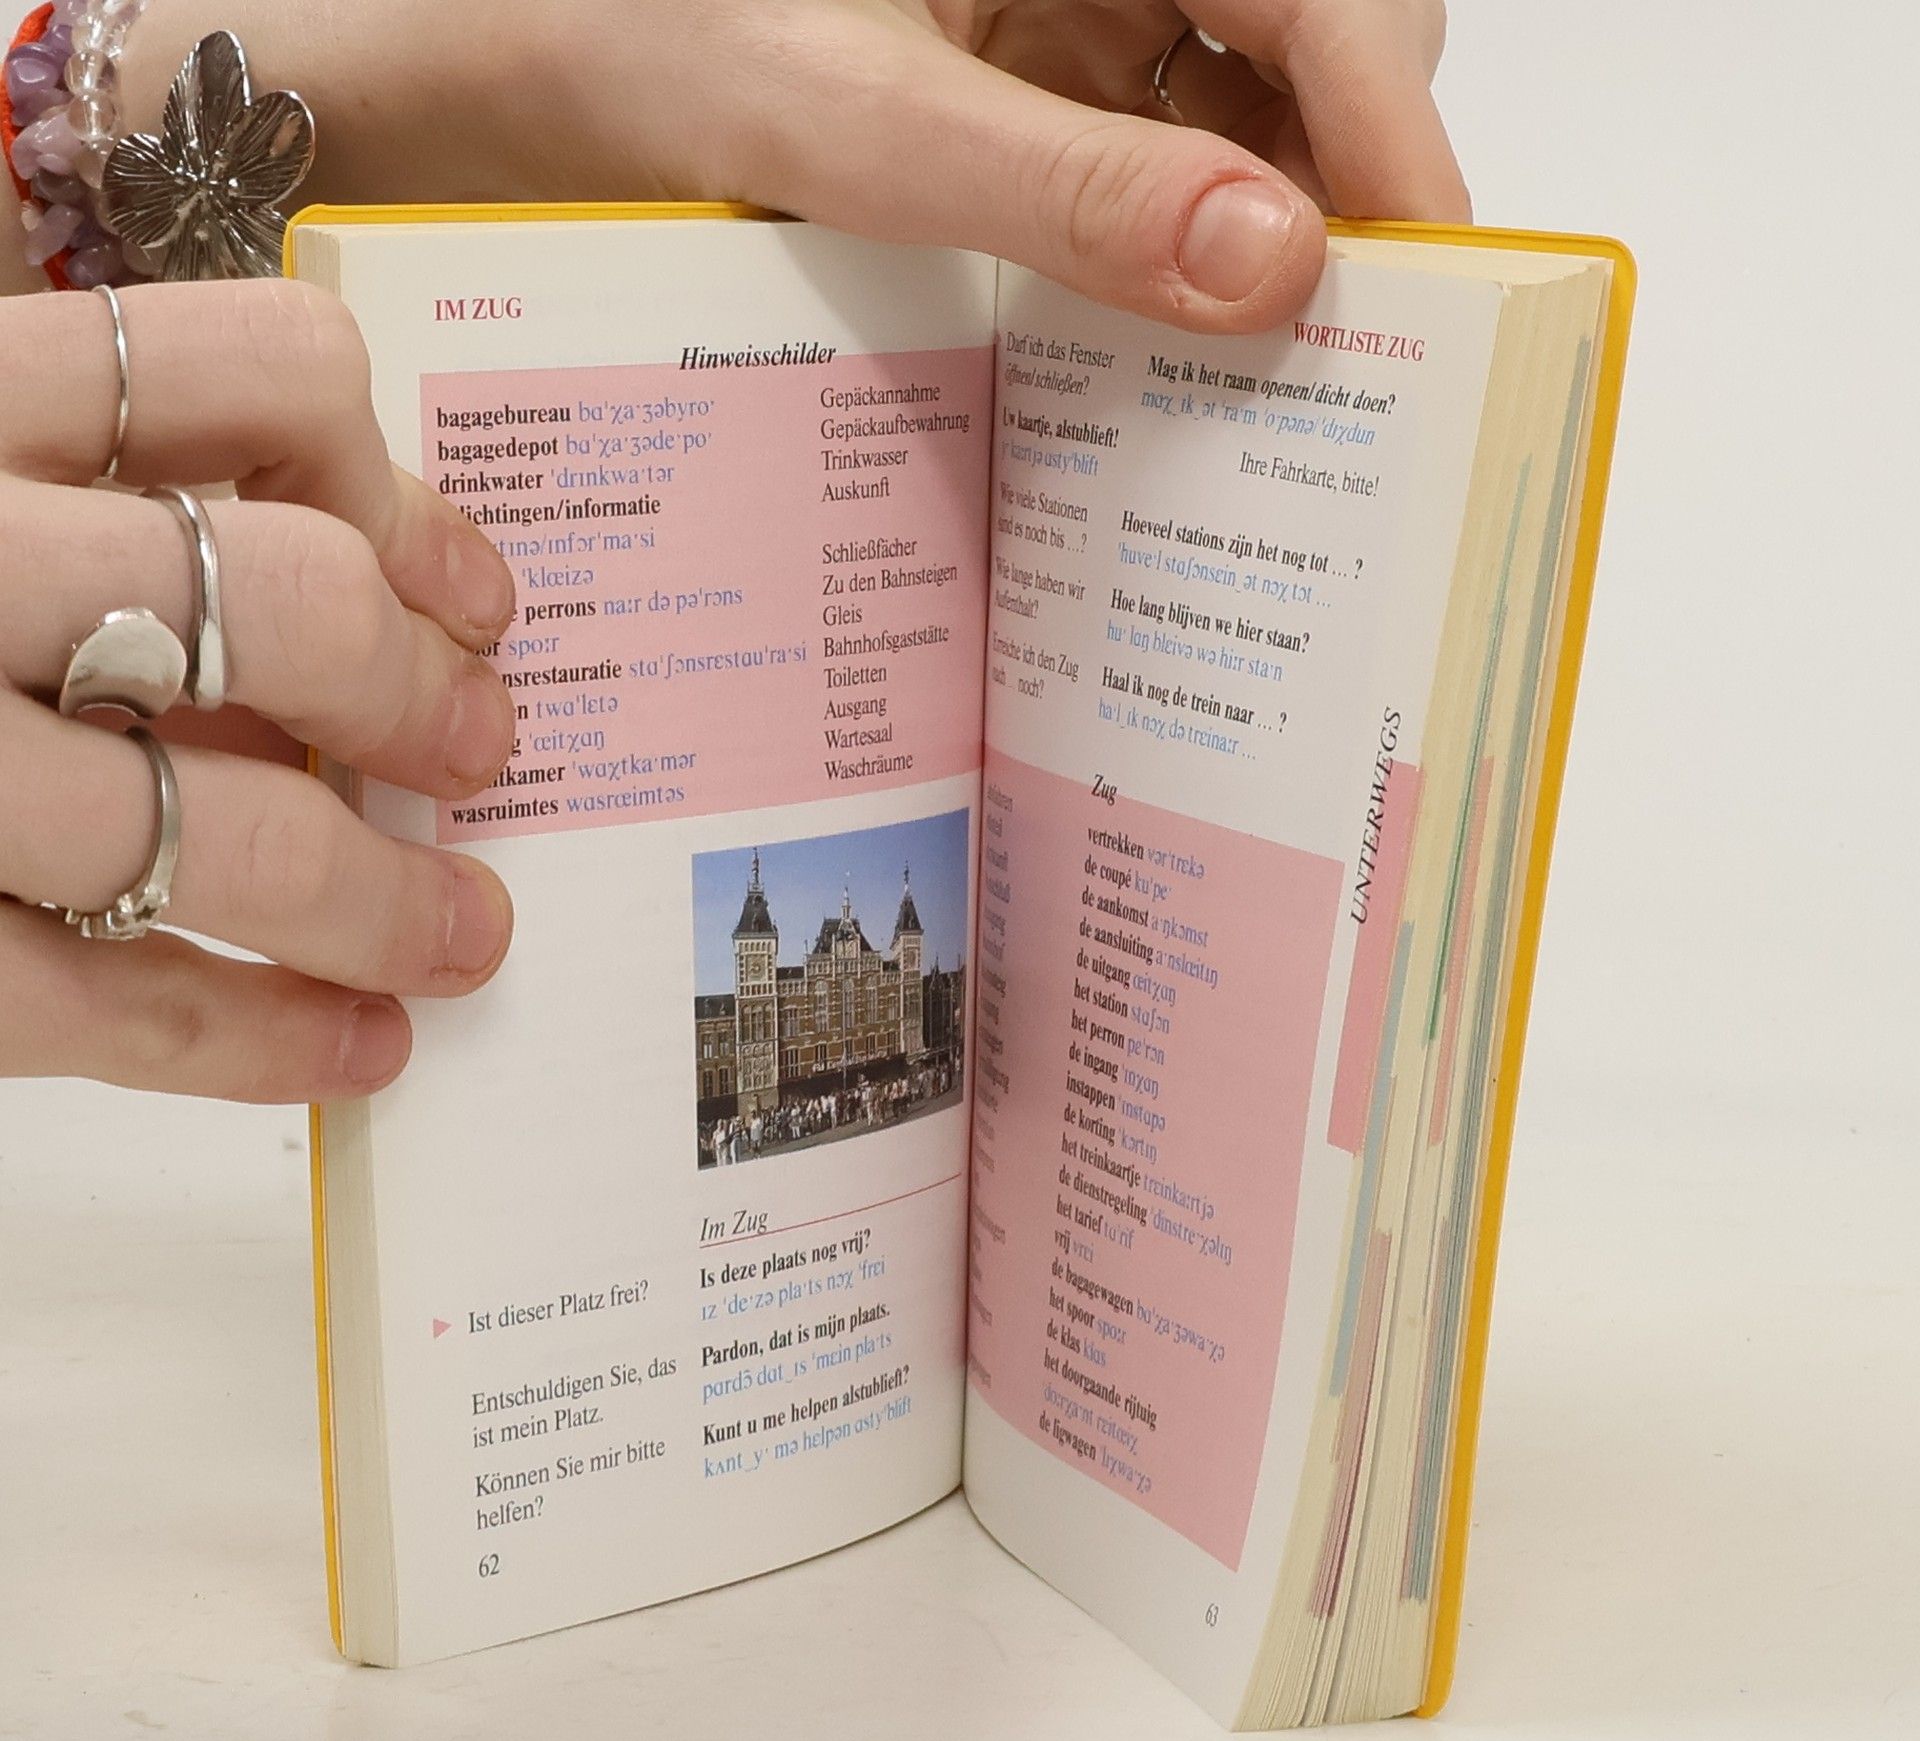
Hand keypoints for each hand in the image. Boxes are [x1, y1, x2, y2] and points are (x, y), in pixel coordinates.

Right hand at [0, 280, 519, 1100]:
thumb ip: (83, 480)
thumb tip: (352, 573)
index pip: (245, 373)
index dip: (395, 484)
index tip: (470, 589)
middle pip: (281, 607)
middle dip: (420, 698)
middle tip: (478, 754)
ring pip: (220, 832)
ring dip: (383, 901)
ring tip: (463, 936)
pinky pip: (108, 1004)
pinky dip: (258, 1037)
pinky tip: (357, 1051)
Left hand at [121, 0, 1466, 333]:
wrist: (498, 68)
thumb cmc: (633, 32)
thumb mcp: (850, 114)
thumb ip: (1061, 189)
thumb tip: (1273, 271)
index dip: (1391, 123)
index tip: (1429, 278)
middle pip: (1307, 39)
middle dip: (1340, 187)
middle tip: (1340, 357)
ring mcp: (1067, 6)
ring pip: (1240, 109)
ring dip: (1262, 236)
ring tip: (1262, 381)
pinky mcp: (1022, 81)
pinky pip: (1150, 160)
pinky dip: (1173, 251)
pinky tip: (1162, 345)